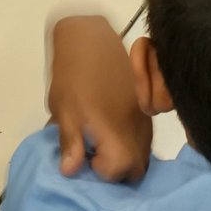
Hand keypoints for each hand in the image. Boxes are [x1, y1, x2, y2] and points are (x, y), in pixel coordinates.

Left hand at [48, 16, 152, 182]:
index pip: (118, 173)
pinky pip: (144, 136)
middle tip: (93, 155)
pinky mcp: (146, 106)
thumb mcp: (64, 110)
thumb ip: (71, 143)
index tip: (85, 159)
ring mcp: (146, 119)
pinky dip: (129, 141)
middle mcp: (139, 131)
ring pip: (143, 154)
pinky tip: (109, 127)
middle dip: (116, 170)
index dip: (100, 172)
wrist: (91, 37)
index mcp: (119, 135)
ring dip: (123, 155)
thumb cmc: (73, 74)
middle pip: (136, 170)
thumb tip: (70, 171)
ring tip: (98, 141)